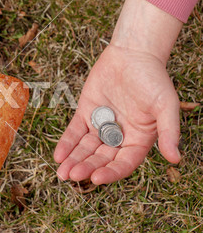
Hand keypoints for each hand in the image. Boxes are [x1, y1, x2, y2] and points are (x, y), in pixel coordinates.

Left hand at [54, 0, 183, 184]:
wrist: (132, 53)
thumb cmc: (153, 78)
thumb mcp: (165, 105)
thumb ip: (169, 131)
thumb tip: (176, 159)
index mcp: (139, 139)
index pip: (124, 163)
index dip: (111, 172)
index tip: (96, 179)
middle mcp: (119, 136)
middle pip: (101, 158)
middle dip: (86, 167)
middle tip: (71, 175)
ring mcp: (100, 125)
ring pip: (85, 148)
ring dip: (74, 160)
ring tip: (61, 172)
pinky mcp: (86, 113)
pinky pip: (74, 132)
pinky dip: (66, 143)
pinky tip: (58, 155)